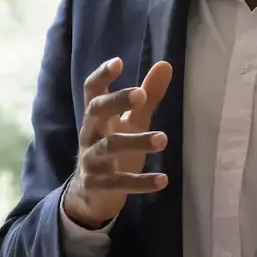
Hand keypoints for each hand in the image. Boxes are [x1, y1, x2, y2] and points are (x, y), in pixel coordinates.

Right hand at [64, 57, 172, 229]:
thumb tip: (166, 64)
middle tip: (141, 95)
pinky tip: (163, 180)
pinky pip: (119, 183)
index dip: (102, 75)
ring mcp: (92, 159)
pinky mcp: (98, 184)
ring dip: (137, 142)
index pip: (93, 91)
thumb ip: (148, 96)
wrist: (91, 194)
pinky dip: (141, 183)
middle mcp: (90, 133)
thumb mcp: (132, 121)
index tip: (118, 62)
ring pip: (110, 147)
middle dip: (116, 101)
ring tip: (164, 139)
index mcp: (97, 116)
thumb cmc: (114, 147)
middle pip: (96, 111)